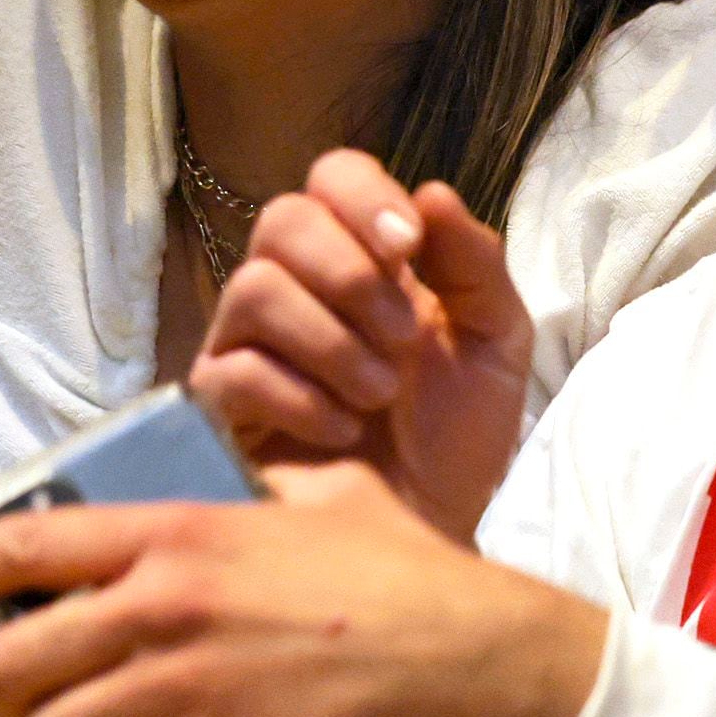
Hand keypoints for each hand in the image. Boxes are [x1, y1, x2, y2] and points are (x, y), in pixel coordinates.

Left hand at [0, 463, 604, 716]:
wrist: (474, 659)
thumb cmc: (405, 577)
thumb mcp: (322, 498)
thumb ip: (256, 491)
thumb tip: (233, 483)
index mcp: (179, 534)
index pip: (27, 544)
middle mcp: (165, 612)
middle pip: (20, 664)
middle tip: (13, 709)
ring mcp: (188, 697)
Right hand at [189, 149, 530, 543]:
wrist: (431, 539)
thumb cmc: (455, 442)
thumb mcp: (495, 345)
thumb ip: (475, 264)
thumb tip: (430, 190)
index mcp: (362, 259)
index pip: (332, 177)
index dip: (362, 195)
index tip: (407, 246)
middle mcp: (296, 289)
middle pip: (282, 218)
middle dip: (349, 271)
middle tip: (403, 337)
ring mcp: (249, 346)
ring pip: (253, 287)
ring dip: (330, 339)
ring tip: (378, 395)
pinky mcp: (220, 410)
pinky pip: (232, 370)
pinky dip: (300, 398)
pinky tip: (342, 432)